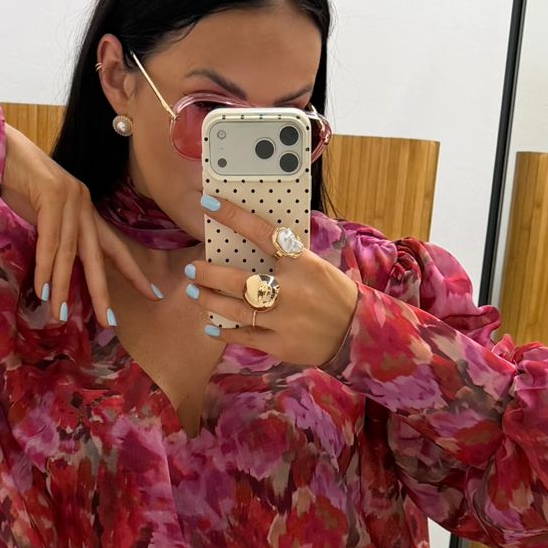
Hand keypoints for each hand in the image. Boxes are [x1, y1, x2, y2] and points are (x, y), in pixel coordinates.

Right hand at [0, 125, 159, 323]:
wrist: (0, 151)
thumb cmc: (19, 184)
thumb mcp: (44, 214)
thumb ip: (57, 237)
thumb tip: (59, 270)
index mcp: (87, 211)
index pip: (114, 247)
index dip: (133, 272)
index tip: (153, 294)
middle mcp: (84, 205)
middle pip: (98, 257)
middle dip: (103, 292)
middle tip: (109, 322)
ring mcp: (71, 199)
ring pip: (69, 254)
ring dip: (62, 287)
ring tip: (59, 315)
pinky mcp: (52, 196)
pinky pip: (49, 242)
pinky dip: (44, 268)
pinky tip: (42, 290)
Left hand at [180, 195, 359, 367]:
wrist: (355, 331)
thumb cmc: (333, 293)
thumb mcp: (315, 265)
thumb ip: (286, 257)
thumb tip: (251, 240)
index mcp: (301, 263)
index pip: (261, 233)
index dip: (233, 217)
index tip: (209, 204)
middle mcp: (289, 290)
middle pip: (238, 280)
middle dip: (209, 274)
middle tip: (192, 269)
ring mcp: (283, 319)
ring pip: (236, 309)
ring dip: (210, 300)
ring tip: (194, 293)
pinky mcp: (279, 344)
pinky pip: (244, 337)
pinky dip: (225, 332)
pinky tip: (211, 327)